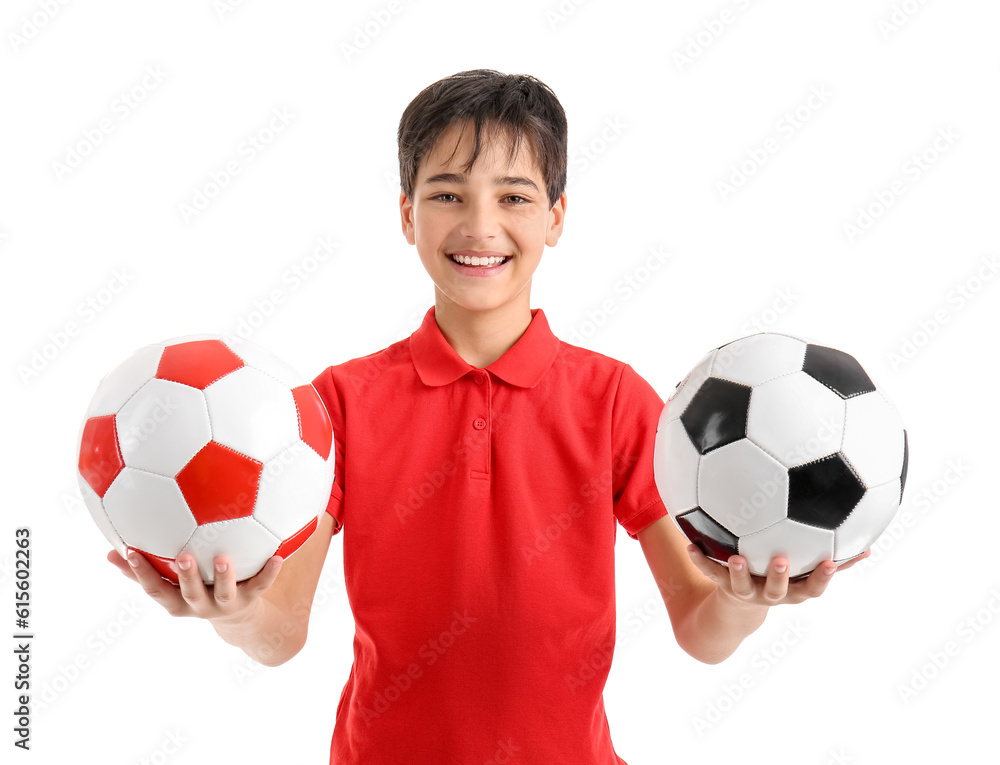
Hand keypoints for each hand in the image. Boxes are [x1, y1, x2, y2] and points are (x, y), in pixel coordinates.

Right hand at [107, 549, 282, 623]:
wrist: (240, 621)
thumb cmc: (196, 592)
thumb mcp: (169, 586)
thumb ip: (142, 569)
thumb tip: (109, 549)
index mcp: (177, 601)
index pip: (154, 588)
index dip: (140, 573)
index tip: (129, 549)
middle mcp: (200, 605)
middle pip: (188, 594)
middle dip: (184, 576)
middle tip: (182, 556)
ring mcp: (225, 604)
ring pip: (223, 593)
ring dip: (223, 576)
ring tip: (223, 558)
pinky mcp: (250, 600)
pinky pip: (261, 586)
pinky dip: (269, 573)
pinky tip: (278, 556)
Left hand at [686, 544, 870, 607]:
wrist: (739, 609)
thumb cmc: (782, 581)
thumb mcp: (807, 574)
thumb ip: (835, 561)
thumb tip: (868, 545)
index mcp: (793, 591)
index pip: (812, 588)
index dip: (821, 578)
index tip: (830, 561)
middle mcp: (770, 594)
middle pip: (777, 591)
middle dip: (780, 577)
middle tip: (782, 559)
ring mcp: (745, 591)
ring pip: (741, 585)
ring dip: (738, 572)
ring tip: (736, 557)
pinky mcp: (723, 585)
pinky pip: (710, 572)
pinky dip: (700, 559)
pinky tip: (690, 545)